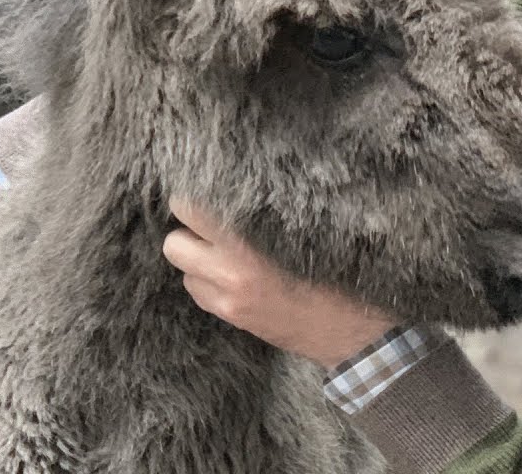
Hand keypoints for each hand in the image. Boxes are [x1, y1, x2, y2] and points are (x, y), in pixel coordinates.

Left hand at [162, 198, 397, 368]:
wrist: (348, 330)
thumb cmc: (336, 275)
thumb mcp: (307, 235)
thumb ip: (265, 216)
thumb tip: (237, 191)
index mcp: (249, 244)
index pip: (189, 210)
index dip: (193, 201)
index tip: (208, 198)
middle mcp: (230, 273)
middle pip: (173, 244)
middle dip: (189, 234)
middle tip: (215, 230)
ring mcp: (226, 300)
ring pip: (183, 270)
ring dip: (199, 261)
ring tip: (230, 256)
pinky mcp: (230, 318)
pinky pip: (199, 293)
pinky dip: (209, 284)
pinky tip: (237, 279)